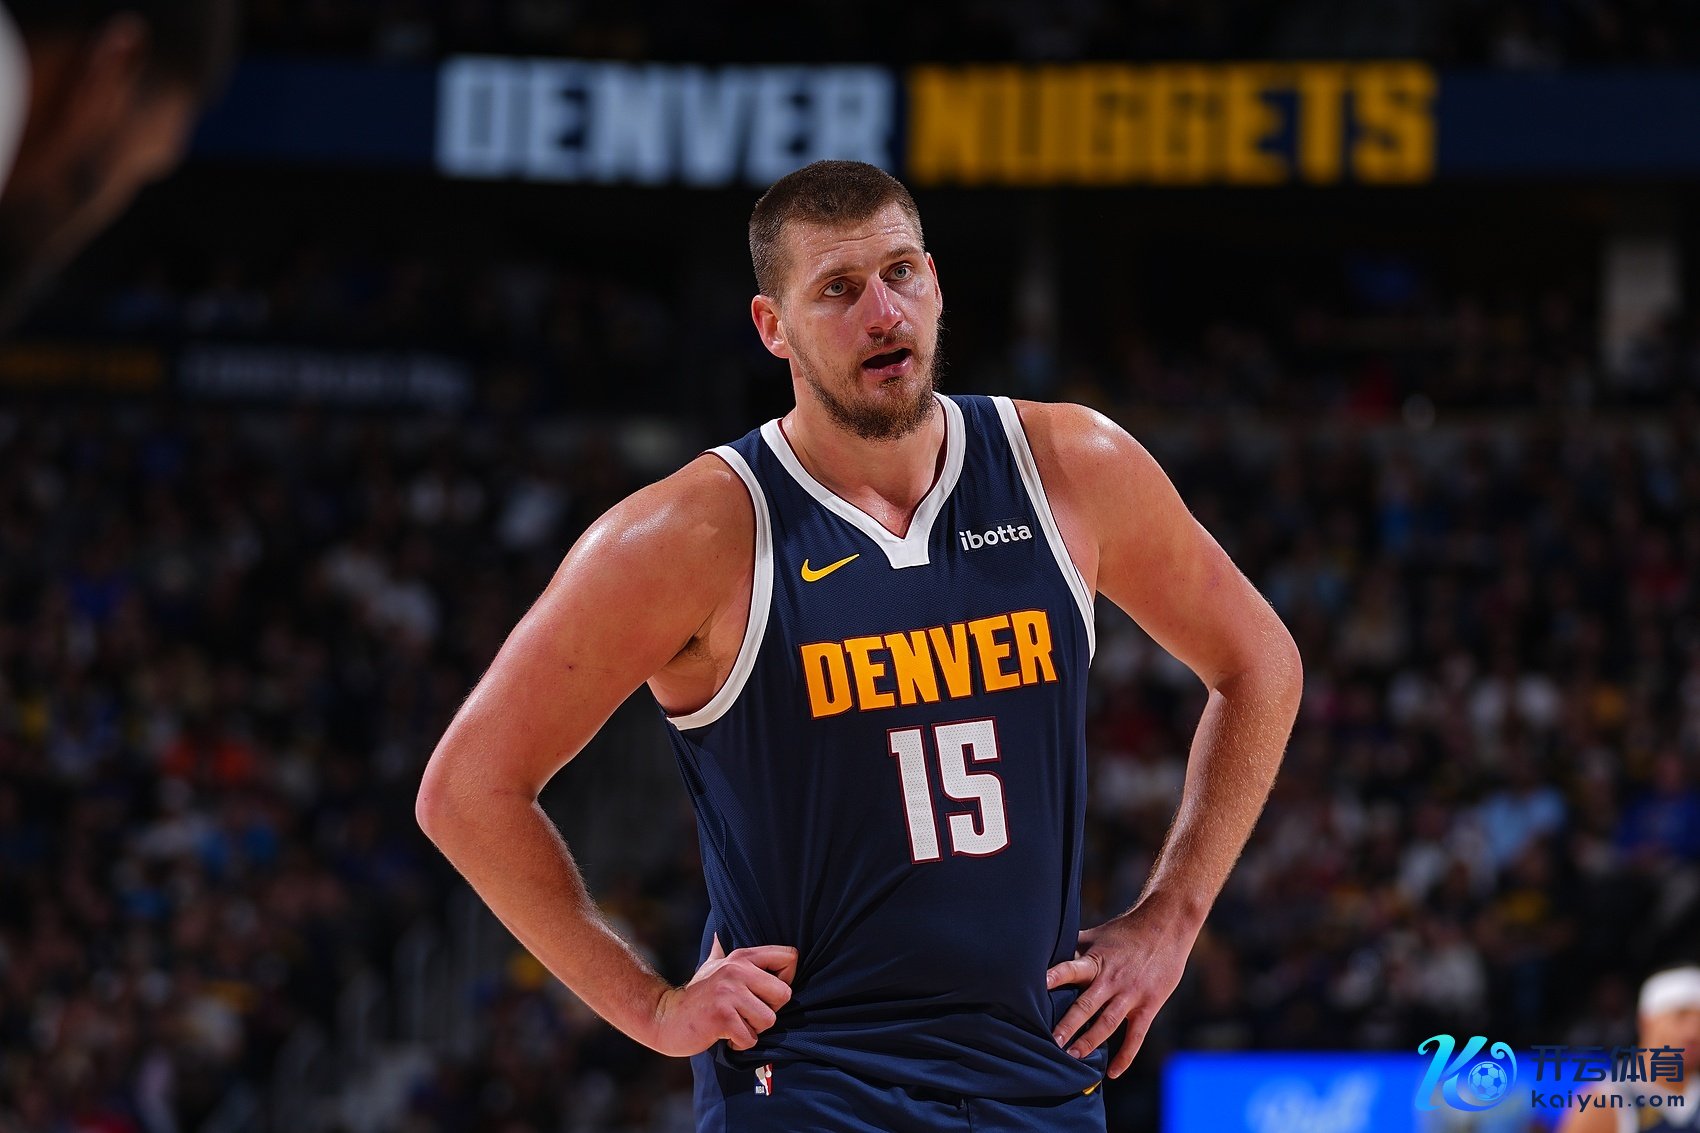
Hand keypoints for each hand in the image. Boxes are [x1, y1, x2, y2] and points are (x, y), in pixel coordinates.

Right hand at [650, 937, 797, 1056]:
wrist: (666, 1018)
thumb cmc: (696, 995)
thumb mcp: (711, 966)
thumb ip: (720, 949)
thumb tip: (720, 930)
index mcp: (741, 957)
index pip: (789, 957)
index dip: (785, 979)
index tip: (766, 992)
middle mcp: (737, 971)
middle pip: (784, 994)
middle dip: (769, 1011)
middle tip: (747, 1014)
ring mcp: (728, 993)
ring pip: (768, 1020)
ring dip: (753, 1030)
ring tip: (734, 1024)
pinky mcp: (721, 1017)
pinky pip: (750, 1038)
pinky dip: (739, 1044)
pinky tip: (725, 1036)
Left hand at [1045, 905, 1197, 1078]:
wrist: (1166, 927)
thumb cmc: (1126, 931)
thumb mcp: (1097, 935)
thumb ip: (1074, 948)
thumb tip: (1045, 954)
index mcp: (1096, 961)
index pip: (1071, 968)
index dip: (1055, 976)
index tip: (1038, 986)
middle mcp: (1111, 979)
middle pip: (1086, 1005)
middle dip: (1069, 1024)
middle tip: (1052, 1041)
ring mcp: (1131, 994)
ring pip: (1108, 1023)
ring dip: (1090, 1042)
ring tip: (1072, 1057)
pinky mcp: (1148, 1005)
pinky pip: (1135, 1036)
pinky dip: (1125, 1056)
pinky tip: (1112, 1072)